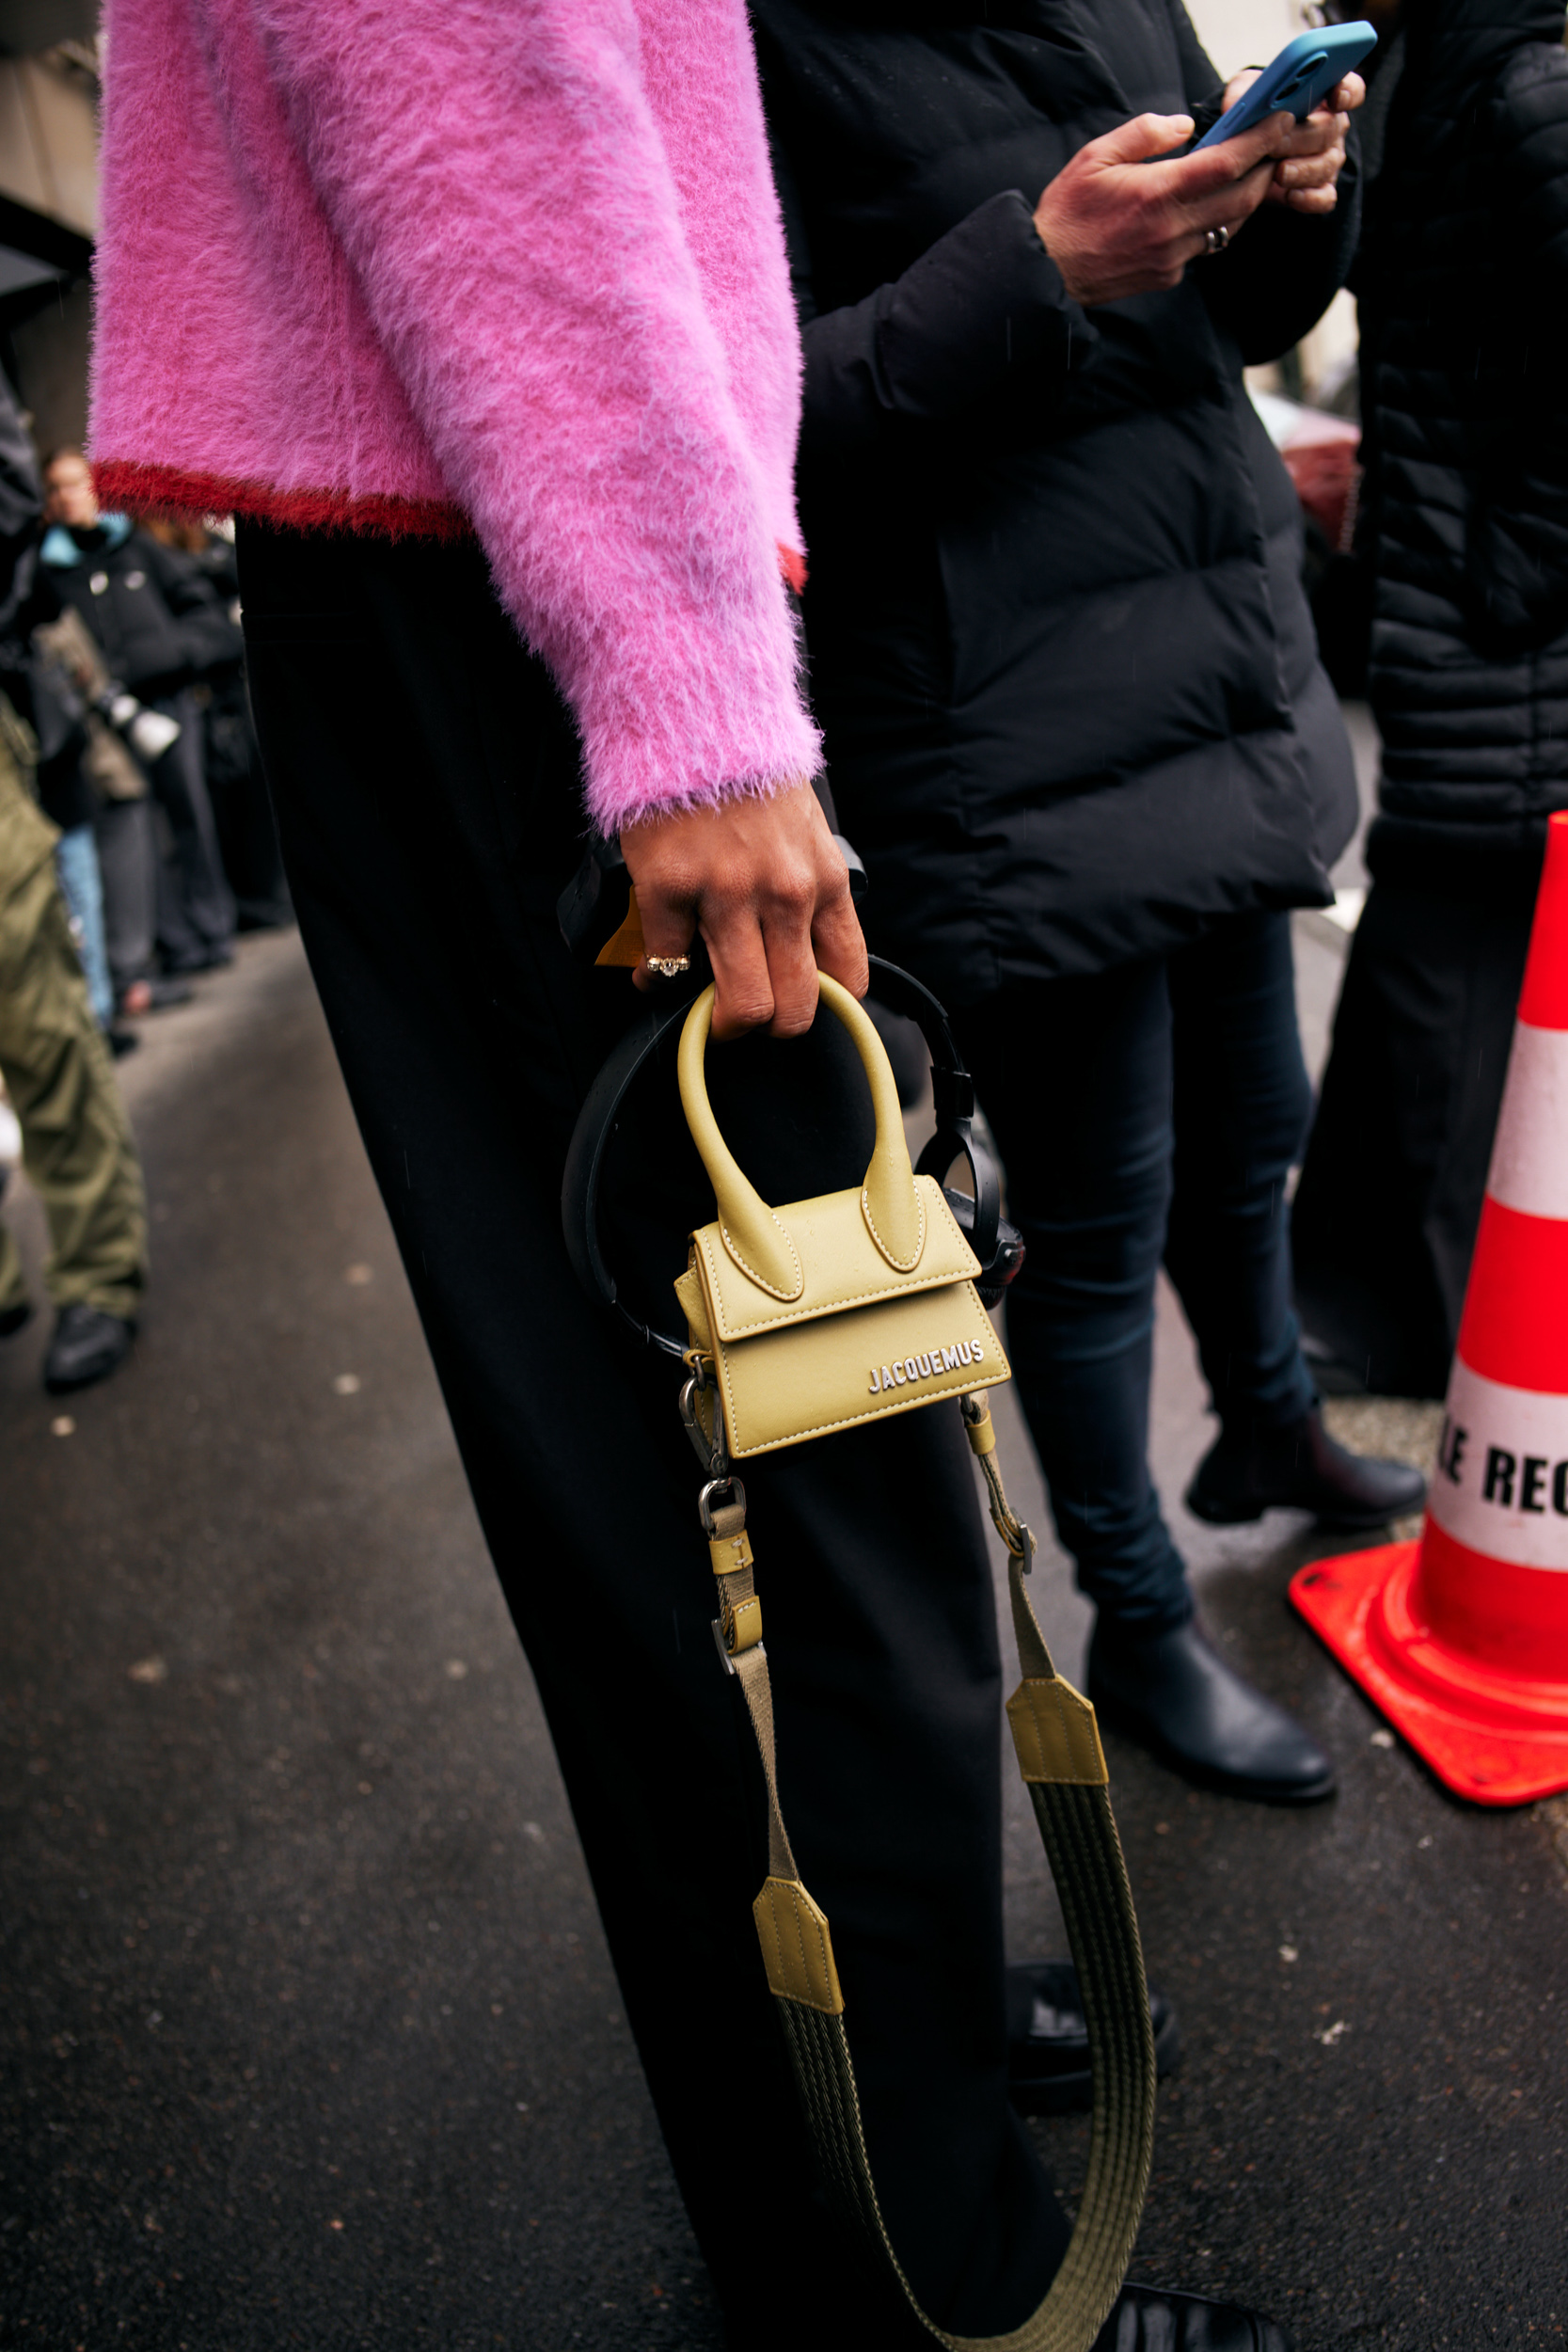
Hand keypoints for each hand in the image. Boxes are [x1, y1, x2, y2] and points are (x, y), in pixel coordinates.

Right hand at [621, 781, 868, 1040]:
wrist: (694, 710)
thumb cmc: (746, 769)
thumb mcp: (804, 830)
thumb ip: (805, 888)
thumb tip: (793, 952)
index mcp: (825, 880)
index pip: (846, 977)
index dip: (821, 1006)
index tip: (795, 1005)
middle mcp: (785, 894)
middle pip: (793, 1008)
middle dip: (769, 1028)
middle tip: (745, 1019)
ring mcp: (727, 895)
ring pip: (742, 1006)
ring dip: (720, 1022)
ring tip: (702, 1007)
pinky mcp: (670, 890)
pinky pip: (667, 966)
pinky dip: (657, 979)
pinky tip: (653, 970)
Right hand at [1032, 107, 1296, 304]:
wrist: (1047, 272)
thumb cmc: (1067, 211)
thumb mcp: (1096, 157)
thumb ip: (1143, 134)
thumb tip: (1184, 125)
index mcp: (1157, 193)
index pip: (1226, 164)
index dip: (1259, 141)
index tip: (1278, 121)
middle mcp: (1171, 229)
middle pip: (1242, 199)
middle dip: (1264, 171)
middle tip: (1270, 150)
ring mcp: (1172, 258)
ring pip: (1228, 226)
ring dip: (1244, 201)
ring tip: (1244, 177)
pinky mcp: (1167, 277)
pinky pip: (1204, 248)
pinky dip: (1212, 226)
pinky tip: (1201, 212)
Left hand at [1220, 69, 1363, 212]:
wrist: (1245, 158)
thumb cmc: (1252, 117)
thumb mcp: (1244, 95)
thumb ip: (1245, 91)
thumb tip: (1239, 102)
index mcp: (1323, 96)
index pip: (1350, 89)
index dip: (1347, 92)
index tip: (1334, 97)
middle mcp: (1332, 127)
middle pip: (1330, 130)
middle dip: (1302, 138)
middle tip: (1275, 145)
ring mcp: (1328, 159)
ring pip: (1327, 164)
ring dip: (1302, 170)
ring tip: (1279, 173)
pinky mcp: (1320, 189)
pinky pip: (1325, 196)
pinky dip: (1309, 198)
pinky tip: (1290, 196)